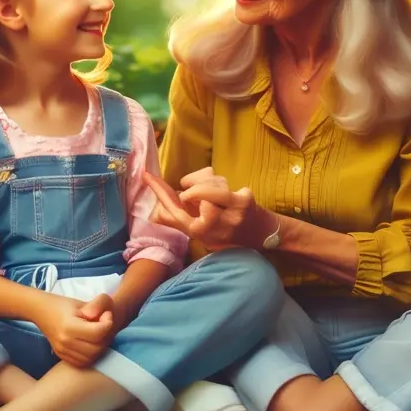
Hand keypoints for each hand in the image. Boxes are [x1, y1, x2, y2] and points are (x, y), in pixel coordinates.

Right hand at [34, 294, 114, 367]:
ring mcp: (62, 351)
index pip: (98, 332)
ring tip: (98, 334)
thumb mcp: (81, 302)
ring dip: (100, 347)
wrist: (42, 312)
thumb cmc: (64, 305)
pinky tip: (91, 343)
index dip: (107, 323)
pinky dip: (91, 355)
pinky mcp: (62, 356)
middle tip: (104, 325)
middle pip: (97, 348)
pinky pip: (82, 362)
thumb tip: (106, 318)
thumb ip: (97, 306)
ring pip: (91, 358)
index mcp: (69, 327)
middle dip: (106, 336)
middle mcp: (65, 342)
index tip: (107, 315)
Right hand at [144, 167, 274, 249]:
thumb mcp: (202, 233)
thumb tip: (154, 214)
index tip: (147, 175)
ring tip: (214, 191)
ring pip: (208, 183)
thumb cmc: (228, 232)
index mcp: (199, 233)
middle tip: (196, 187)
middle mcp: (213, 227)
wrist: (263, 235)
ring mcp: (230, 214)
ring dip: (209, 181)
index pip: (174, 210)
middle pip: (190, 193)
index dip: (160, 192)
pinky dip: (219, 181)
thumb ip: (179, 220)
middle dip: (193, 183)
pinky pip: (222, 181)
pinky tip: (230, 193)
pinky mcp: (244, 202)